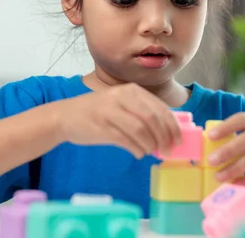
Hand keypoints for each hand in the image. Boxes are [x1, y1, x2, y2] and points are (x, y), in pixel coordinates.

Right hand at [52, 83, 181, 158]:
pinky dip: (137, 149)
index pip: (159, 108)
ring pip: (141, 130)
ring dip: (151, 145)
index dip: (172, 126)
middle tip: (168, 150)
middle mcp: (122, 97)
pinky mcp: (101, 126)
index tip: (178, 140)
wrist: (65, 116)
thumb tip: (167, 134)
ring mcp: (110, 111)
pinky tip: (139, 153)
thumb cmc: (98, 112)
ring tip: (151, 152)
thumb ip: (142, 114)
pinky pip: (126, 140)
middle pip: (152, 118)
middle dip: (164, 137)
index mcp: (131, 90)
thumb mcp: (121, 105)